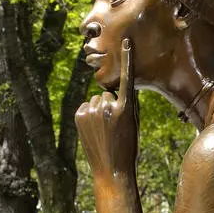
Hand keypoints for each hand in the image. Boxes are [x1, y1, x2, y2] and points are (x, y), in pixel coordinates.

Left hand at [75, 37, 137, 175]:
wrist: (111, 170)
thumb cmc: (128, 147)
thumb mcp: (134, 124)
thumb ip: (128, 104)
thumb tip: (120, 89)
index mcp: (125, 108)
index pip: (127, 78)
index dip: (127, 58)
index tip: (126, 42)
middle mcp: (107, 107)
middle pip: (108, 94)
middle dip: (111, 105)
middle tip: (114, 125)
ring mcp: (91, 112)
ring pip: (96, 101)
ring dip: (99, 110)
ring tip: (104, 129)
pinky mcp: (79, 117)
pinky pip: (85, 107)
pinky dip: (88, 115)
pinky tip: (93, 130)